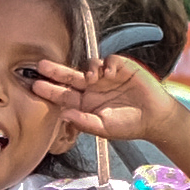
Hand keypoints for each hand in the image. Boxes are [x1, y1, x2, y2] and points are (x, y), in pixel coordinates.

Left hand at [31, 52, 187, 146]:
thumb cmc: (128, 125)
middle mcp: (92, 88)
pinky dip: (108, 65)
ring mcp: (106, 77)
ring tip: (90, 79)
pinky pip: (110, 61)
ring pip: (89, 66)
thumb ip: (83, 122)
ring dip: (87, 70)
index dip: (50, 90)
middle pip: (70, 76)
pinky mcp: (121, 68)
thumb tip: (63, 114)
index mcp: (84, 103)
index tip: (35, 86)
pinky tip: (109, 74)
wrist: (154, 119)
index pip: (63, 95)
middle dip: (56, 70)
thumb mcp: (103, 128)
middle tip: (41, 65)